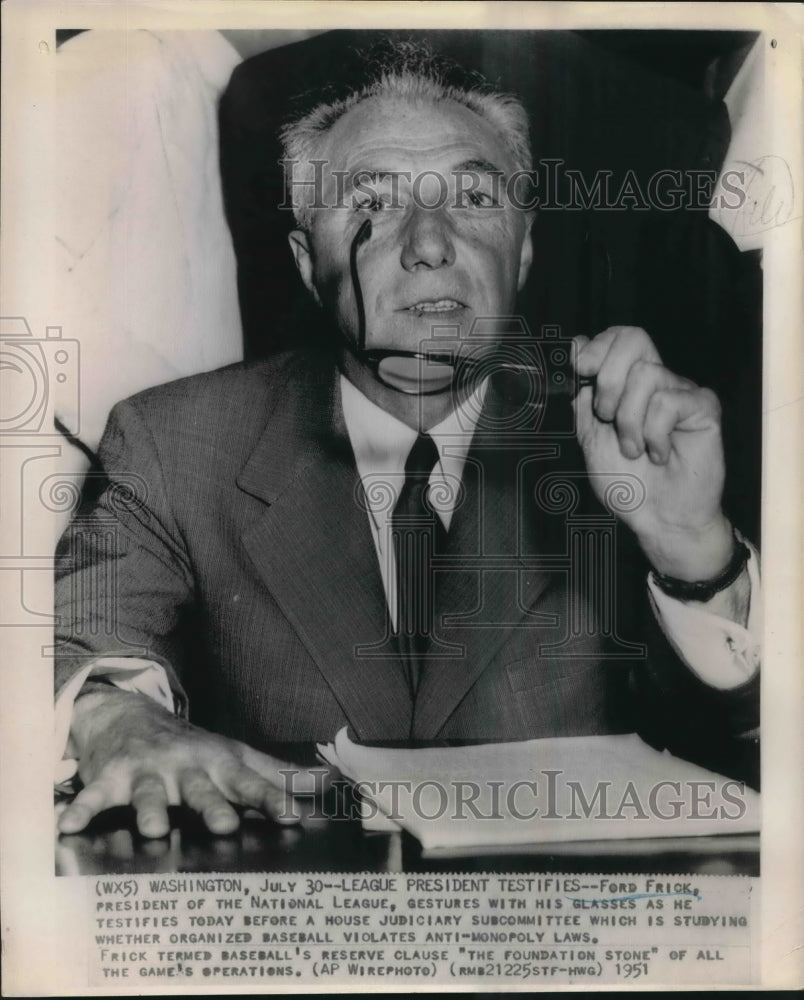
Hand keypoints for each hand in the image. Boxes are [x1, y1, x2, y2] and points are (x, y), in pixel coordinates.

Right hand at [58, 688, 328, 837]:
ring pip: (149, 792)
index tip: (291, 816)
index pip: (250, 784)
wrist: (131, 716)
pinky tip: (68, 825)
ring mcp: (148, 770)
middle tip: (225, 825)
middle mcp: (186, 767)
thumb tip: (326, 783)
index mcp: (219, 765)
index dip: (272, 798)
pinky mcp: (111, 776)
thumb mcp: (235, 756)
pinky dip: (81, 807)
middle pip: (201, 788)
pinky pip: (94, 795)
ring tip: (152, 829)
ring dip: (150, 809)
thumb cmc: (192, 748)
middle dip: (213, 805)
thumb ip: (277, 774)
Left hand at [573, 326, 733, 580]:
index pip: (618, 337)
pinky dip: (655, 434)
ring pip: (646, 375)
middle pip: (634, 339)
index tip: (582, 370)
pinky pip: (669, 402)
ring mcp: (681, 392)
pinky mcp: (704, 408)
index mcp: (627, 385)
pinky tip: (660, 455)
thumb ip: (582, 400)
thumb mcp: (590, 438)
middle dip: (609, 380)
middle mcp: (656, 382)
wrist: (657, 518)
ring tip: (635, 450)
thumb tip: (578, 353)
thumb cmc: (628, 484)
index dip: (598, 346)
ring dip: (629, 420)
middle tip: (606, 418)